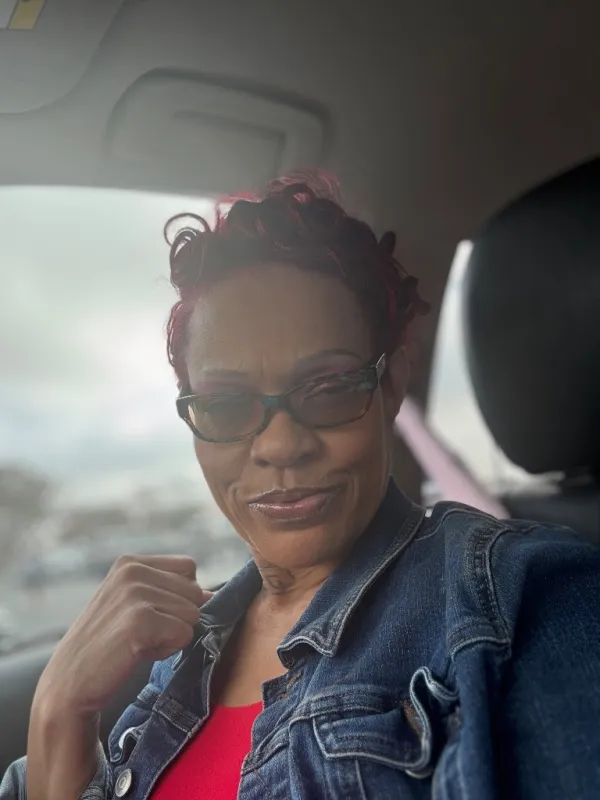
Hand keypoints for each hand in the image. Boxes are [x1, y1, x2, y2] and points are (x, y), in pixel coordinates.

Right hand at [34, 554, 210, 715]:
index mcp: (130, 562)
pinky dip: (168, 650)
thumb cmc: (108, 645)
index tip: (148, 615)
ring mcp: (135, 593)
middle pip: (195, 591)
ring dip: (172, 636)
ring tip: (138, 643)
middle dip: (176, 618)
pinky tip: (139, 653)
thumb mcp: (134, 605)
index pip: (188, 567)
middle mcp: (132, 570)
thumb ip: (169, 592)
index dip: (178, 596)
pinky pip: (185, 634)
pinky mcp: (141, 620)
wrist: (70, 682)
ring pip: (193, 614)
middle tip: (141, 634)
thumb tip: (210, 594)